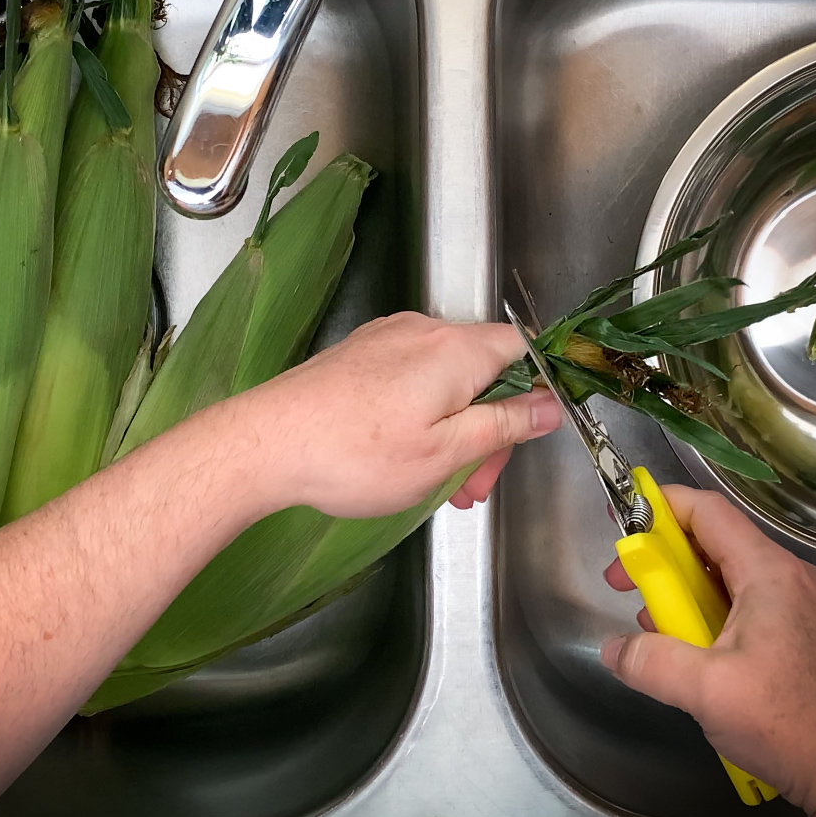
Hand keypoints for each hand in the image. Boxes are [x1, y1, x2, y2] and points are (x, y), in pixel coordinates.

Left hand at [211, 311, 560, 518]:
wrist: (265, 444)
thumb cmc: (354, 454)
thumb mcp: (447, 452)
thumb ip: (505, 424)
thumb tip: (550, 404)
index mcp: (455, 349)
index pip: (523, 347)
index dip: (537, 389)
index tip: (528, 433)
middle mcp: (422, 331)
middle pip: (483, 371)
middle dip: (488, 428)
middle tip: (472, 485)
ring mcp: (386, 340)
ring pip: (446, 380)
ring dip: (454, 430)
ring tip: (437, 485)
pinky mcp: (359, 355)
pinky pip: (411, 379)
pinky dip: (421, 416)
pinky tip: (405, 458)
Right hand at [600, 485, 815, 816]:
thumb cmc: (791, 724)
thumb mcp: (707, 691)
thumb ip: (651, 662)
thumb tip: (613, 651)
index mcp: (772, 574)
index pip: (709, 512)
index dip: (659, 507)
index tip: (621, 521)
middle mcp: (793, 580)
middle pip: (717, 543)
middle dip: (664, 560)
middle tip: (626, 586)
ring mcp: (806, 609)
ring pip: (731, 579)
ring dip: (686, 594)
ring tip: (657, 629)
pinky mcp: (809, 638)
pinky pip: (750, 606)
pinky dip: (713, 616)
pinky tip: (696, 655)